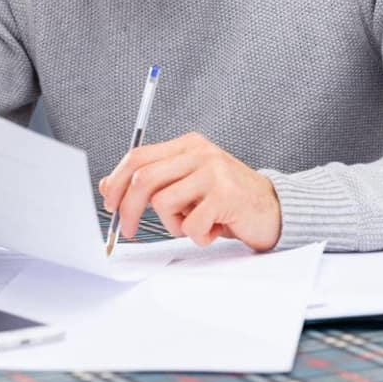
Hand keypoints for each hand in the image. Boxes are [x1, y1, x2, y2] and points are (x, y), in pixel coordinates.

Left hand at [98, 132, 281, 250]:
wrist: (275, 209)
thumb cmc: (226, 199)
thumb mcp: (187, 184)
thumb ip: (153, 181)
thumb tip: (107, 186)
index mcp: (187, 145)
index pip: (138, 157)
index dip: (116, 182)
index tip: (110, 205)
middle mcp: (200, 153)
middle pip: (143, 179)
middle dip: (128, 210)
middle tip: (127, 230)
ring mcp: (214, 172)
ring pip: (163, 204)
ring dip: (174, 225)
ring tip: (196, 224)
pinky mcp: (226, 195)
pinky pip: (190, 225)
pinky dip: (198, 236)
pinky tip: (216, 229)